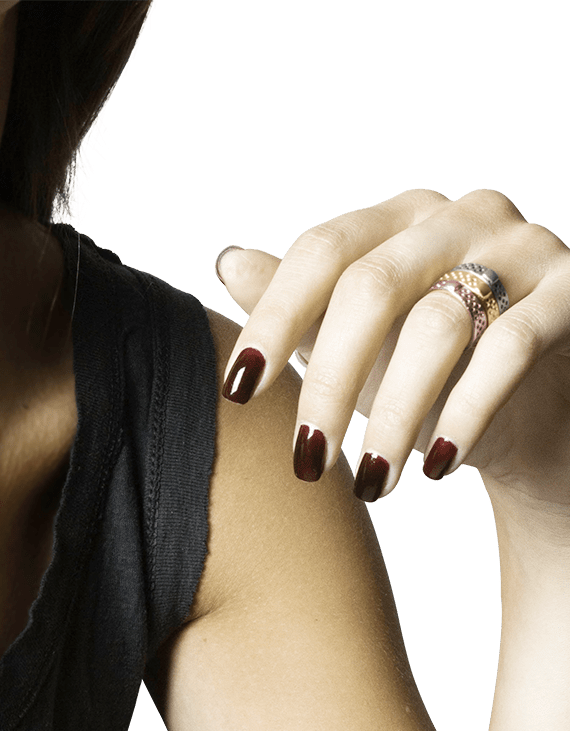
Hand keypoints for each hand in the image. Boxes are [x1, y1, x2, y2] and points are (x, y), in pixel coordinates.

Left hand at [215, 189, 569, 520]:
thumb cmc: (429, 374)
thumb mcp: (356, 346)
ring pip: (438, 325)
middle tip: (307, 460)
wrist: (532, 413)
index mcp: (395, 219)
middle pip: (370, 288)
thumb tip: (228, 262)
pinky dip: (465, 414)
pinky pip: (510, 348)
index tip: (236, 391)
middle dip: (328, 384)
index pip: (321, 251)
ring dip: (393, 416)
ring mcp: (522, 246)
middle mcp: (457, 215)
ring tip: (371, 483)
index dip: (273, 319)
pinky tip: (436, 467)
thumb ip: (301, 307)